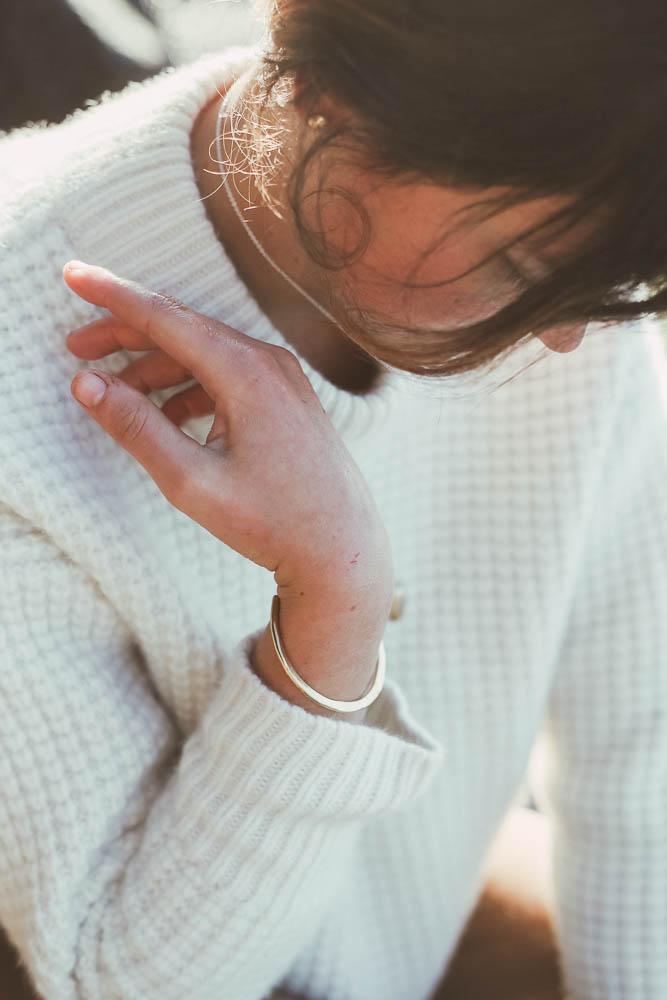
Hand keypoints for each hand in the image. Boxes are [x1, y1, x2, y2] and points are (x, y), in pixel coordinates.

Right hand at [63, 262, 393, 613]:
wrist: (344, 549)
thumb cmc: (274, 521)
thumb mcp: (192, 481)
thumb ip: (136, 428)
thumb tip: (85, 384)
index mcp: (247, 373)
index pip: (165, 317)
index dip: (113, 295)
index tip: (72, 275)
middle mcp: (268, 363)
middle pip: (183, 330)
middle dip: (126, 334)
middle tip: (77, 347)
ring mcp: (282, 379)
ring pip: (204, 354)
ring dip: (156, 367)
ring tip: (114, 393)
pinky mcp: (286, 399)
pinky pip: (227, 376)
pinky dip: (189, 387)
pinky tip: (165, 415)